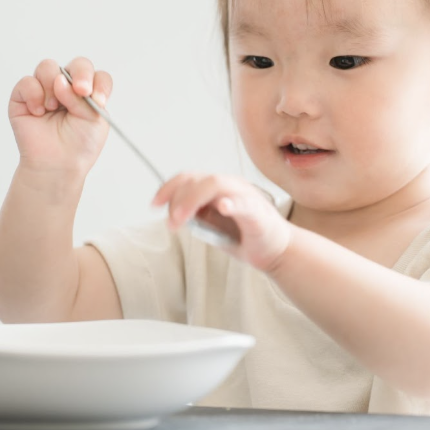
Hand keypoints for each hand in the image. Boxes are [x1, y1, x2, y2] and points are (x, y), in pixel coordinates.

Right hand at [8, 57, 112, 175]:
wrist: (57, 165)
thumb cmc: (78, 145)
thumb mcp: (95, 121)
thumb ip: (84, 98)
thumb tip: (61, 81)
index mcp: (87, 93)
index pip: (96, 75)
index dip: (98, 82)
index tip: (97, 98)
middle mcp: (67, 87)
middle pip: (76, 64)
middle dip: (80, 74)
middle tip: (80, 91)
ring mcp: (45, 90)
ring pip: (48, 67)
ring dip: (52, 85)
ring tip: (53, 107)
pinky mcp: (24, 97)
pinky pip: (27, 82)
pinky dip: (34, 95)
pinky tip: (39, 112)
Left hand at [151, 173, 292, 272]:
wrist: (276, 252)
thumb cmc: (244, 236)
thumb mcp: (212, 224)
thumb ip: (195, 216)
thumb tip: (172, 214)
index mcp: (219, 187)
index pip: (189, 177)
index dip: (168, 188)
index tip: (154, 205)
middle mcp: (232, 186)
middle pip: (198, 180)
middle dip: (178, 199)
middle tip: (171, 223)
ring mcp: (246, 197)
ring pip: (216, 184)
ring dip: (193, 200)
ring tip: (182, 219)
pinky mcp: (259, 214)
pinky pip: (245, 204)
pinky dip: (232, 203)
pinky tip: (223, 207)